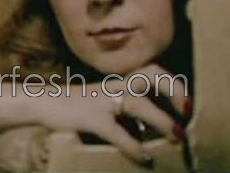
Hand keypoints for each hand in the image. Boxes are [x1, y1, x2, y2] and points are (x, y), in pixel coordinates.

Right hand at [35, 63, 189, 164]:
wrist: (42, 102)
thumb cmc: (76, 105)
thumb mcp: (103, 101)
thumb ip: (125, 108)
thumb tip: (151, 129)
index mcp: (118, 81)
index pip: (151, 70)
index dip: (172, 83)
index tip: (187, 104)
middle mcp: (113, 86)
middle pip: (149, 75)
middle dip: (173, 90)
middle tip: (187, 110)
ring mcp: (102, 100)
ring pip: (138, 103)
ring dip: (161, 119)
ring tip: (177, 136)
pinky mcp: (91, 118)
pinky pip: (117, 132)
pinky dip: (134, 146)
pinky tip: (145, 158)